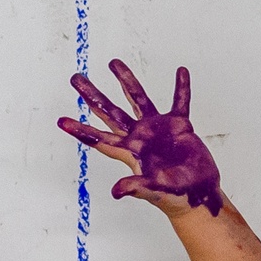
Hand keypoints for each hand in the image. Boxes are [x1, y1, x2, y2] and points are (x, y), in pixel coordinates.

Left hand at [58, 58, 224, 216]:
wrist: (199, 194)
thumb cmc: (175, 197)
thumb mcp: (155, 192)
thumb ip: (136, 187)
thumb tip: (117, 191)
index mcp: (130, 152)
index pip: (99, 138)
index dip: (80, 130)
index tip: (61, 121)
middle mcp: (139, 137)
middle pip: (109, 111)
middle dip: (92, 95)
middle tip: (75, 78)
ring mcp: (158, 129)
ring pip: (138, 99)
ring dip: (126, 80)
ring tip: (114, 62)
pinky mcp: (179, 126)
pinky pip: (180, 102)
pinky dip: (182, 88)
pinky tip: (181, 72)